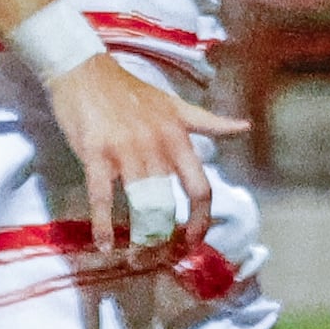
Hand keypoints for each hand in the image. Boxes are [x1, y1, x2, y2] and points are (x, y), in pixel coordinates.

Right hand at [44, 47, 234, 253]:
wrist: (85, 70)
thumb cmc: (130, 91)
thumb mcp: (175, 105)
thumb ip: (208, 123)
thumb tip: (244, 127)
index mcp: (179, 138)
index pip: (201, 188)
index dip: (200, 220)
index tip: (193, 241)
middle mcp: (158, 146)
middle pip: (170, 205)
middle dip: (166, 238)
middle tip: (158, 258)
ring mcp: (126, 150)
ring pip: (141, 205)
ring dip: (139, 237)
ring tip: (135, 257)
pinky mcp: (96, 152)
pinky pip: (101, 196)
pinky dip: (102, 224)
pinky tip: (104, 245)